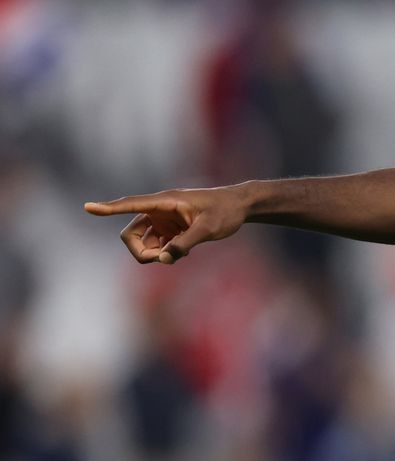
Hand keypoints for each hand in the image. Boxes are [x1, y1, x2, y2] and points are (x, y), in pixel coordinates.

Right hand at [84, 185, 250, 264]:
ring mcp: (163, 220)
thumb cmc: (226, 212)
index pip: (131, 204)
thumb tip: (166, 257)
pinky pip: (156, 246)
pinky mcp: (170, 229)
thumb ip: (186, 242)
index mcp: (165, 202)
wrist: (240, 206)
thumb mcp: (209, 228)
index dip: (109, 208)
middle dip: (141, 251)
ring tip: (180, 255)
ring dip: (155, 254)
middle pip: (131, 234)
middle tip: (164, 259)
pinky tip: (183, 252)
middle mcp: (159, 210)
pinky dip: (164, 253)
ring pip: (143, 243)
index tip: (88, 208)